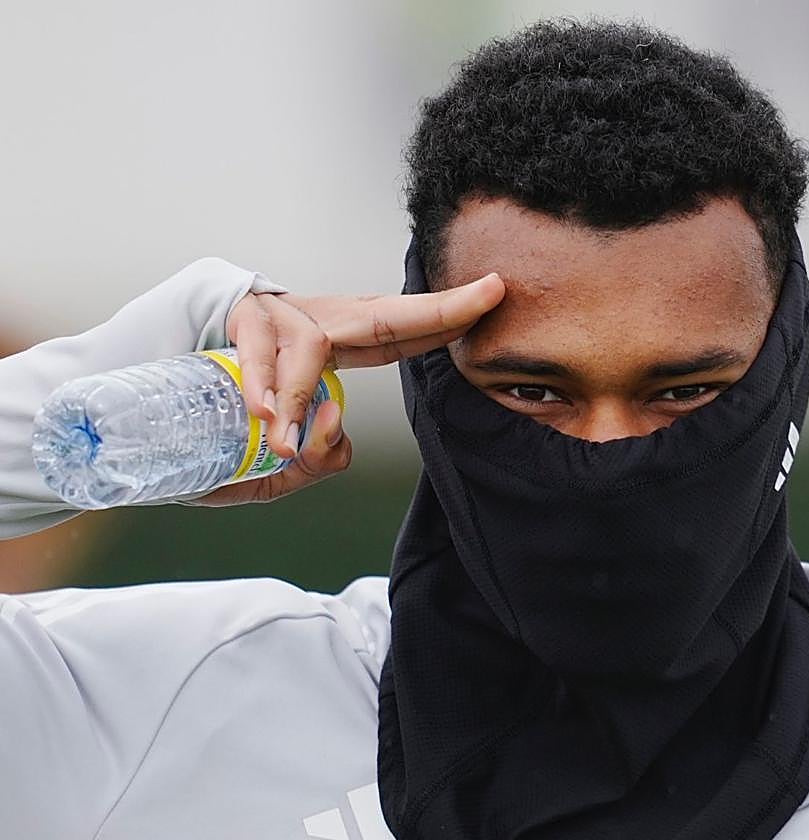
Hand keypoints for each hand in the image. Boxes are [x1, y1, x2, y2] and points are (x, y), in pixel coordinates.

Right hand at [191, 273, 504, 505]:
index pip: (398, 335)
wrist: (140, 399)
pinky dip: (262, 387)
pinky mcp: (235, 317)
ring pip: (312, 347)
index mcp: (330, 349)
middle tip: (489, 296)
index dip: (444, 320)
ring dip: (298, 399)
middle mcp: (312, 324)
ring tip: (280, 444)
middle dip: (438, 308)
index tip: (494, 299)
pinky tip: (262, 416)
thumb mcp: (275, 466)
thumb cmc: (215, 430)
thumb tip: (333, 433)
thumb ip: (314, 459)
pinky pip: (259, 350)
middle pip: (384, 314)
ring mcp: (276, 317)